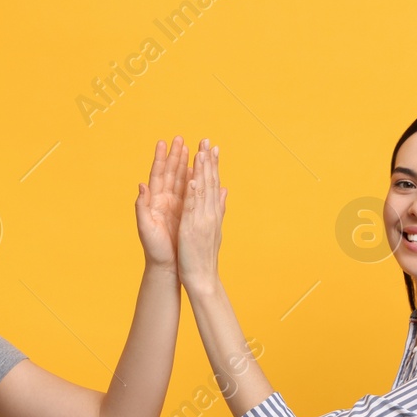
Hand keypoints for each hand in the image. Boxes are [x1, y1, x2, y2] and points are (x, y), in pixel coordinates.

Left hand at [134, 136, 189, 271]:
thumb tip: (141, 185)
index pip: (158, 174)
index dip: (161, 158)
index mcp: (155, 201)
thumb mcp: (145, 227)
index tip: (164, 143)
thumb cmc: (154, 249)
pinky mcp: (186, 214)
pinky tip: (199, 171)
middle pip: (170, 173)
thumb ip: (141, 206)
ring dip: (186, 164)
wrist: (167, 266)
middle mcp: (165, 201)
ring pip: (182, 180)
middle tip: (180, 138)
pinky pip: (191, 194)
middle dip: (175, 156)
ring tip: (192, 148)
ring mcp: (176, 206)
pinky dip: (195, 180)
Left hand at [175, 138, 225, 292]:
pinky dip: (192, 193)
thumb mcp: (214, 228)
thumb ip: (219, 207)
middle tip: (207, 140)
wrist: (203, 276)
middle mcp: (209, 213)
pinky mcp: (192, 228)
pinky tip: (191, 179)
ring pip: (202, 191)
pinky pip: (192, 208)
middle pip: (209, 183)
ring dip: (201, 172)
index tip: (214, 147)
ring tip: (200, 153)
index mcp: (212, 212)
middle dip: (208, 161)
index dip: (213, 165)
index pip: (214, 183)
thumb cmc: (205, 255)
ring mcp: (202, 219)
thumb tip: (224, 191)